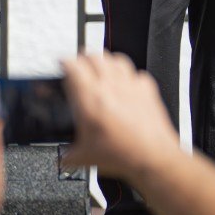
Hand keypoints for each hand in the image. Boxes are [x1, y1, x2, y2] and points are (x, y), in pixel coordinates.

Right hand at [60, 53, 181, 182]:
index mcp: (90, 98)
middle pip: (96, 56)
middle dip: (84, 58)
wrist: (153, 156)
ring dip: (106, 61)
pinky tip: (126, 84)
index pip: (74, 66)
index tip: (61, 64)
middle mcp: (111, 87)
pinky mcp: (148, 91)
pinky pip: (137, 73)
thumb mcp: (83, 157)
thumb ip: (67, 155)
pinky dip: (129, 76)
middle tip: (79, 66)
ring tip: (100, 69)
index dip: (64, 62)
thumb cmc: (122, 154)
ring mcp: (132, 86)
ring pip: (117, 59)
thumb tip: (63, 158)